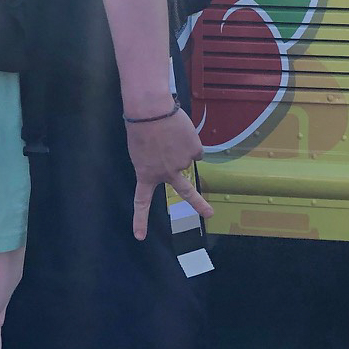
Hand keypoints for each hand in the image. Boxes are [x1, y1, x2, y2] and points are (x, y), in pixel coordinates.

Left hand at [126, 103, 210, 239]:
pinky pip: (195, 147)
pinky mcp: (194, 151)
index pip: (141, 202)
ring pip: (186, 156)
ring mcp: (182, 164)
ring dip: (180, 145)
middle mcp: (166, 173)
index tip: (140, 237)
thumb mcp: (140, 149)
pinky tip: (180, 131)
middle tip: (209, 214)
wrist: (151, 111)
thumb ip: (153, 160)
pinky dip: (189, 139)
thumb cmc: (139, 126)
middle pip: (186, 192)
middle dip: (199, 205)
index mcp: (146, 174)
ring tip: (169, 131)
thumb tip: (171, 159)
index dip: (140, 220)